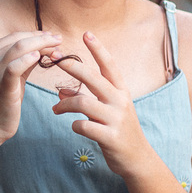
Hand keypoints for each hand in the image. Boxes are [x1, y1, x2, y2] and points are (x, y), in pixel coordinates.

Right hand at [0, 31, 61, 148]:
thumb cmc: (1, 101)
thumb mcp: (11, 76)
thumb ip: (23, 60)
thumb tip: (42, 47)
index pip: (14, 36)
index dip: (35, 34)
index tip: (52, 36)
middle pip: (18, 39)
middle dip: (42, 37)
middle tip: (59, 39)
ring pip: (19, 48)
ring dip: (41, 44)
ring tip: (57, 47)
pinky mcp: (0, 85)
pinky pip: (15, 67)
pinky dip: (28, 59)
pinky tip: (40, 57)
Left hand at [48, 31, 153, 176]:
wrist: (137, 159)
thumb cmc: (118, 130)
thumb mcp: (106, 111)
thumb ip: (86, 98)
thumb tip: (61, 90)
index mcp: (121, 91)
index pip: (109, 65)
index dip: (98, 49)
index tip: (86, 34)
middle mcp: (120, 101)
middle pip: (93, 78)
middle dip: (72, 66)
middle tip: (54, 59)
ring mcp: (116, 119)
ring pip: (83, 103)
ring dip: (65, 104)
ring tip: (56, 109)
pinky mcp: (110, 137)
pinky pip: (84, 126)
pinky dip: (74, 125)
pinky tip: (73, 127)